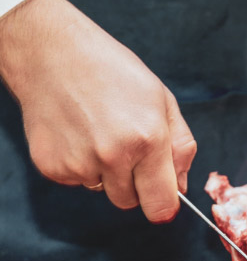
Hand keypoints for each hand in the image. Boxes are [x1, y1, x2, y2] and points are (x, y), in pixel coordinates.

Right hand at [0, 0, 196, 222]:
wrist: (52, 53)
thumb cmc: (114, 72)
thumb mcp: (163, 100)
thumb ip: (180, 148)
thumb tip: (181, 188)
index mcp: (148, 139)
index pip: (160, 205)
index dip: (165, 206)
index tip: (163, 201)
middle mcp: (113, 156)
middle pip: (131, 202)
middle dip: (135, 184)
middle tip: (127, 148)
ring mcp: (79, 163)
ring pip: (103, 190)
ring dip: (106, 173)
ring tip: (100, 133)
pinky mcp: (51, 166)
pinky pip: (77, 181)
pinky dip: (80, 165)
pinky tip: (78, 133)